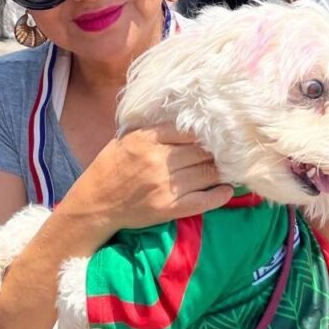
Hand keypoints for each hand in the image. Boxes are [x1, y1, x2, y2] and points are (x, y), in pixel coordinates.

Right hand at [58, 125, 232, 233]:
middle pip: (201, 152)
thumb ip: (152, 130)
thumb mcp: (125, 139)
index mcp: (147, 139)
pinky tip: (227, 190)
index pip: (188, 130)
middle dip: (218, 151)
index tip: (218, 132)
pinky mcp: (168, 208)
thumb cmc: (110, 168)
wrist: (95, 204)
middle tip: (232, 150)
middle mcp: (158, 160)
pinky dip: (218, 195)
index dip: (206, 132)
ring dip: (222, 171)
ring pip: (206, 173)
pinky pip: (202, 200)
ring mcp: (164, 185)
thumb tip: (184, 121)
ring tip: (232, 167)